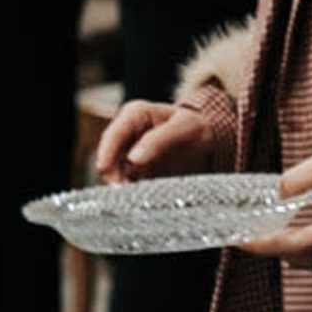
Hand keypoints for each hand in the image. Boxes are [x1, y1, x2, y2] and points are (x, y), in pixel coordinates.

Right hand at [92, 98, 219, 184]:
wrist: (206, 140)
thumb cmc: (196, 127)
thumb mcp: (184, 128)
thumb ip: (158, 140)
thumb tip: (133, 159)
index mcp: (135, 114)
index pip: (113, 135)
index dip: (106, 153)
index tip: (105, 171)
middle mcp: (127, 132)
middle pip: (107, 156)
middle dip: (113, 175)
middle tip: (126, 191)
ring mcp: (127, 152)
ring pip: (113, 172)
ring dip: (121, 185)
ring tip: (137, 196)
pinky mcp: (133, 170)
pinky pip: (125, 183)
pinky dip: (130, 191)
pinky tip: (142, 197)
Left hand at [238, 146, 311, 267]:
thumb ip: (300, 177)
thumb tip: (275, 194)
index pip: (294, 242)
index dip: (265, 243)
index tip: (241, 240)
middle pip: (296, 255)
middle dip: (270, 246)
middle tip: (245, 235)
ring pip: (306, 260)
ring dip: (285, 249)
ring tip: (266, 233)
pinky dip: (302, 250)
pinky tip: (291, 235)